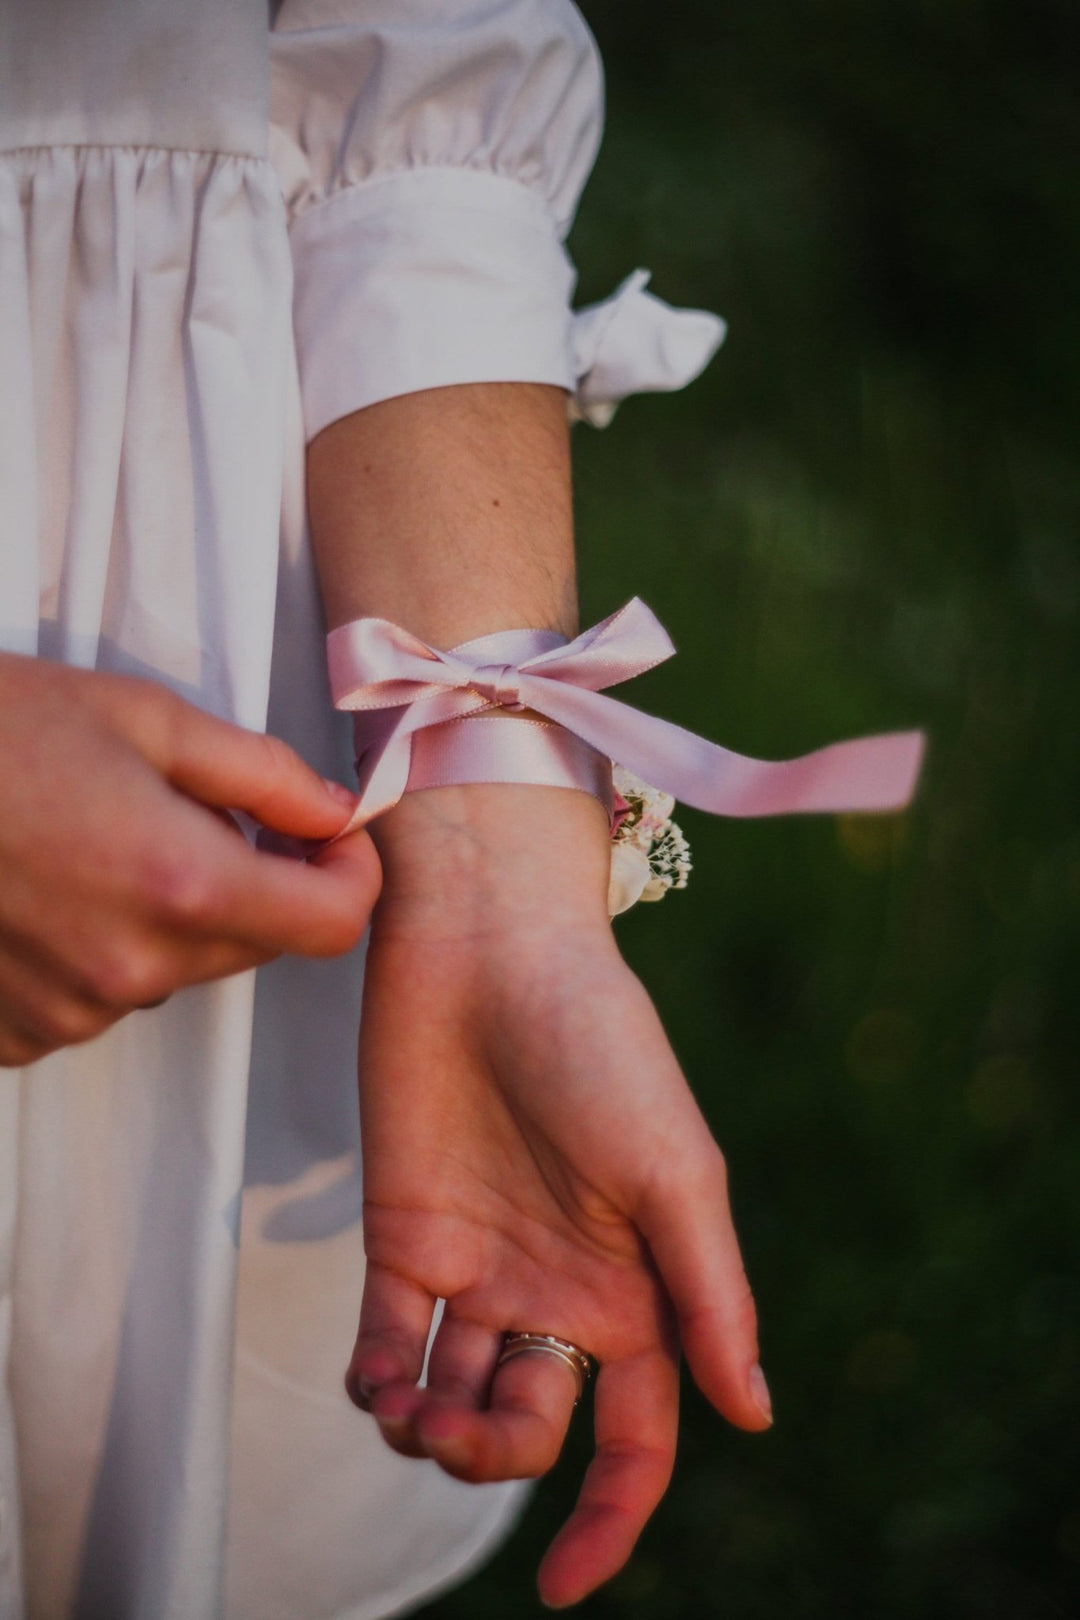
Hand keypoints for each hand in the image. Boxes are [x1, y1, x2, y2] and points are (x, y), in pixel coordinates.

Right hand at [0, 652, 379, 1065]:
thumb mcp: (144, 718)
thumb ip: (263, 775)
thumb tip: (338, 813)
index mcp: (182, 886)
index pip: (331, 926)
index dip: (349, 876)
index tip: (329, 839)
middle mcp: (133, 970)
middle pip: (256, 947)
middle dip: (257, 884)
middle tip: (203, 812)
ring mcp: (69, 1013)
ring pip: (176, 971)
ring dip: (170, 916)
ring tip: (96, 840)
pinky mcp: (15, 1035)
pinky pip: (101, 997)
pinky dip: (100, 949)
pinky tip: (48, 889)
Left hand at [346, 785, 769, 1608]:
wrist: (489, 950)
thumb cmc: (600, 1047)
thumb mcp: (673, 1171)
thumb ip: (707, 1294)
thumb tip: (752, 1416)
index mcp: (638, 1288)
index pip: (636, 1438)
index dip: (609, 1520)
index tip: (566, 1587)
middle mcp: (559, 1290)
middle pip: (531, 1428)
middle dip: (494, 1458)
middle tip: (459, 1428)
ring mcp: (479, 1266)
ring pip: (451, 1401)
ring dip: (428, 1434)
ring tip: (410, 1408)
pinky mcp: (404, 1235)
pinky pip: (383, 1342)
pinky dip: (374, 1383)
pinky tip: (377, 1378)